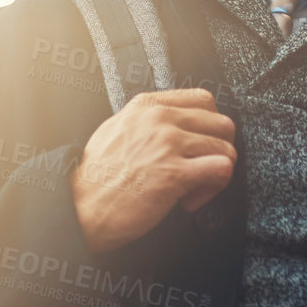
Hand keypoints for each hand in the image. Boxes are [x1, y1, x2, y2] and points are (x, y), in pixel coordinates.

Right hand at [71, 88, 236, 253]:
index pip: (203, 99)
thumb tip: (173, 126)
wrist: (81, 207)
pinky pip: (221, 169)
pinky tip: (192, 198)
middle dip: (219, 149)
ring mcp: (168, 144)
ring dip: (217, 173)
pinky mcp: (174, 174)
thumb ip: (147, 121)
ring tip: (195, 189)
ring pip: (225, 147)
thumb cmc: (96, 177)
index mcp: (147, 106)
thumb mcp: (117, 129)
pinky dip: (215, 187)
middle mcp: (160, 120)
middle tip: (203, 170)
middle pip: (221, 123)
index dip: (210, 125)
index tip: (202, 144)